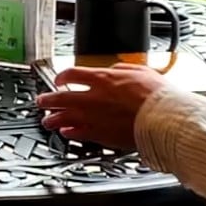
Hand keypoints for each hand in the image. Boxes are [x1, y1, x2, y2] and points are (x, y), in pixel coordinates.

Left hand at [35, 64, 170, 150]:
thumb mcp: (140, 70)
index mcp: (102, 78)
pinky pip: (78, 133)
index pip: (71, 74)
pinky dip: (70, 133)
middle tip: (42, 101)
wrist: (163, 118)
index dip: (61, 77)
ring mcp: (94, 118)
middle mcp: (93, 98)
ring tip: (47, 120)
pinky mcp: (101, 135)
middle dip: (48, 99)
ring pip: (65, 118)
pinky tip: (66, 133)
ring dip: (53, 119)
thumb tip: (115, 70)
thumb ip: (122, 69)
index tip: (58, 80)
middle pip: (61, 98)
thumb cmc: (156, 95)